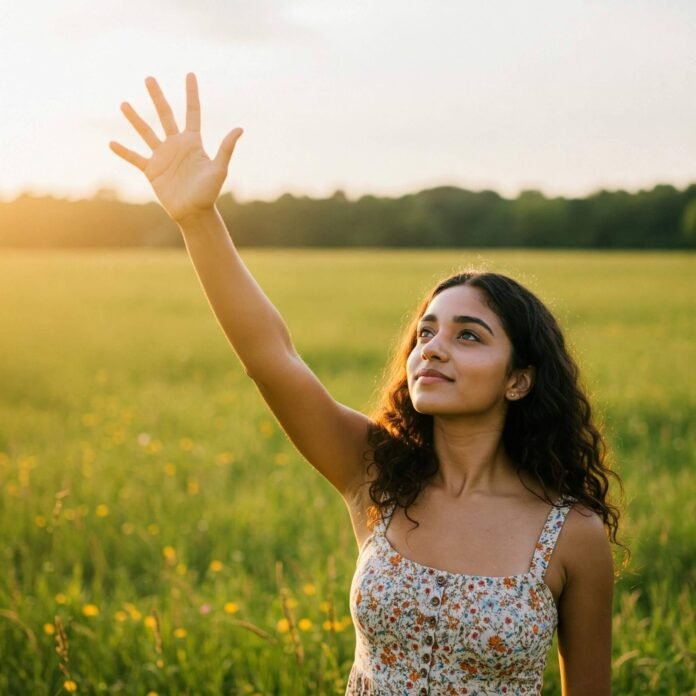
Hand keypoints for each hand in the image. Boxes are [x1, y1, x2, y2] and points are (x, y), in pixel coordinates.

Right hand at [109, 73, 242, 223]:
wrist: (194, 213)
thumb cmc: (209, 192)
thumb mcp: (219, 169)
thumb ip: (226, 149)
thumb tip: (239, 129)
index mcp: (193, 142)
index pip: (192, 112)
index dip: (191, 93)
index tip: (190, 74)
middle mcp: (176, 145)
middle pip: (165, 115)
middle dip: (157, 97)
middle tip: (149, 78)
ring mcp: (162, 157)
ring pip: (146, 132)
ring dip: (135, 119)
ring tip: (124, 104)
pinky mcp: (152, 171)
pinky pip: (135, 158)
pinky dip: (123, 152)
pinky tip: (111, 143)